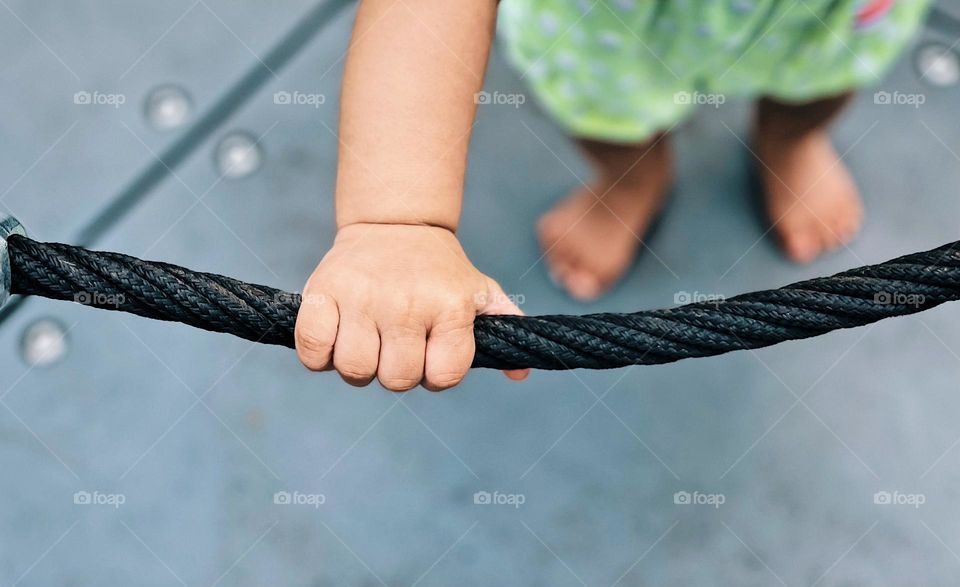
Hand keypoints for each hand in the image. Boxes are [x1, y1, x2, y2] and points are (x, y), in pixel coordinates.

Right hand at [295, 223, 528, 389]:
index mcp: (450, 305)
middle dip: (397, 372)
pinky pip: (312, 349)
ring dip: (359, 367)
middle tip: (397, 347)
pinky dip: (319, 355)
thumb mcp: (479, 290)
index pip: (443, 377)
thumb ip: (504, 327)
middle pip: (397, 379)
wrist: (398, 223)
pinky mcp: (322, 290)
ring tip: (367, 342)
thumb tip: (520, 373)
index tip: (431, 353)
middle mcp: (407, 302)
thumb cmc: (441, 271)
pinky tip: (335, 338)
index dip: (436, 374)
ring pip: (355, 369)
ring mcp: (362, 296)